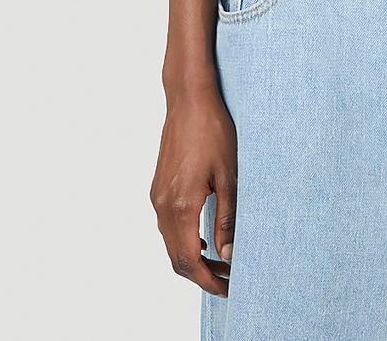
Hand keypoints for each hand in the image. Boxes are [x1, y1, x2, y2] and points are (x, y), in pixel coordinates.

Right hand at [150, 84, 237, 295]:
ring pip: (170, 243)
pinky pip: (166, 226)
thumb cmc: (212, 130)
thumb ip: (228, 217)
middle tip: (228, 280)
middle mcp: (163, 204)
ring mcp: (157, 196)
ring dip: (192, 258)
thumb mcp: (229, 174)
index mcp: (181, 204)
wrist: (188, 99)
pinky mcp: (158, 187)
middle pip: (176, 258)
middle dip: (201, 275)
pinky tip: (204, 237)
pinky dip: (183, 240)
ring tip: (221, 262)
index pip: (190, 259)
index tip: (228, 288)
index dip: (208, 280)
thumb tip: (228, 253)